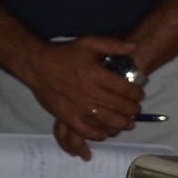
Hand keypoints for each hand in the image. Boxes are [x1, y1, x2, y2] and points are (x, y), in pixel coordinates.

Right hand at [16, 35, 143, 152]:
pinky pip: (83, 130)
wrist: (37, 65)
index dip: (136, 94)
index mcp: (96, 75)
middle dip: (132, 110)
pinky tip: (104, 134)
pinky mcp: (65, 115)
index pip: (124, 88)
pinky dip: (96, 134)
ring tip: (127, 124)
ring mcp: (77, 106)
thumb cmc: (65, 54)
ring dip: (120, 124)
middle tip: (137, 111)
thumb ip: (113, 45)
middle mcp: (89, 92)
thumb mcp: (89, 42)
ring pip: (104, 120)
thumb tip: (135, 47)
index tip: (140, 95)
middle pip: (118, 106)